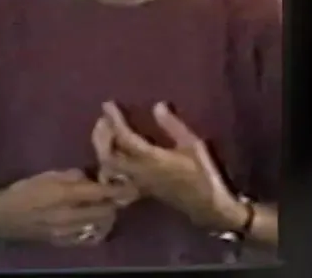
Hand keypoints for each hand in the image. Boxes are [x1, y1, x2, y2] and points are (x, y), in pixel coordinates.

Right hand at [0, 168, 134, 246]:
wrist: (3, 216)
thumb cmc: (23, 191)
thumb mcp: (45, 175)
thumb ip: (70, 176)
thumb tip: (91, 177)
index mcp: (63, 194)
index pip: (99, 192)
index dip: (117, 189)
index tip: (130, 184)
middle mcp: (69, 214)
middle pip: (105, 210)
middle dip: (114, 202)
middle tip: (119, 194)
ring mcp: (68, 231)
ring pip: (99, 225)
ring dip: (107, 215)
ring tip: (107, 207)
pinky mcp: (64, 241)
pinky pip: (89, 237)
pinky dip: (97, 228)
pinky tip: (95, 222)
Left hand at [97, 101, 246, 231]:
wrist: (210, 207)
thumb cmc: (204, 174)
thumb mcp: (193, 145)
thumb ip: (173, 126)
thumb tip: (157, 105)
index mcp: (151, 159)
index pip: (124, 137)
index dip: (114, 119)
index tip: (108, 104)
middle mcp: (138, 172)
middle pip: (108, 154)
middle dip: (101, 135)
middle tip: (103, 118)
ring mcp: (137, 183)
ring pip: (109, 167)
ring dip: (102, 148)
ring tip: (105, 132)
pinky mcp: (140, 189)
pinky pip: (116, 176)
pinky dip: (108, 162)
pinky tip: (113, 153)